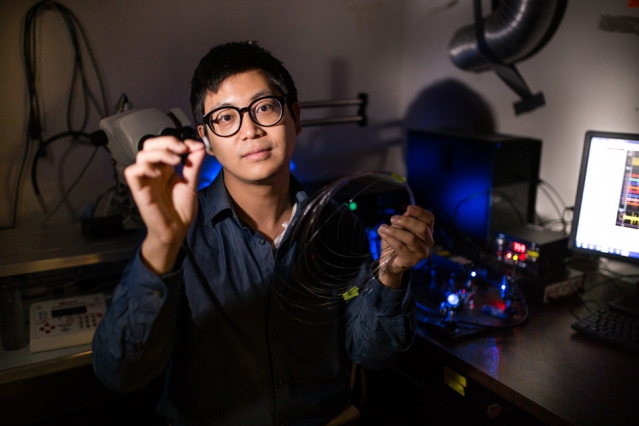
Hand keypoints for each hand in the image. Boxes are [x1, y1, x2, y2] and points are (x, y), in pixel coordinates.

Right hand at [124, 136, 205, 273]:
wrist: (176, 231)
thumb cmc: (180, 211)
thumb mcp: (191, 184)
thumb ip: (194, 165)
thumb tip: (199, 146)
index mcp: (166, 168)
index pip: (165, 145)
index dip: (178, 141)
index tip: (194, 146)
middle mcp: (154, 171)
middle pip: (150, 144)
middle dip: (167, 142)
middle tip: (182, 149)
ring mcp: (146, 180)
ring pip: (142, 155)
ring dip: (160, 153)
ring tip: (175, 161)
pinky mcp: (139, 190)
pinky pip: (132, 172)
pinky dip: (144, 168)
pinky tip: (158, 173)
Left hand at [376, 205, 433, 287]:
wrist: (389, 261)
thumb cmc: (396, 241)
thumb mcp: (399, 228)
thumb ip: (404, 220)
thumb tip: (408, 210)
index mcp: (427, 231)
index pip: (429, 219)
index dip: (420, 212)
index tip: (408, 207)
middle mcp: (428, 242)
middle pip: (422, 228)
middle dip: (406, 221)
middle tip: (392, 219)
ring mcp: (421, 252)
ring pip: (411, 238)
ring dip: (395, 231)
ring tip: (383, 227)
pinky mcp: (412, 260)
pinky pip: (400, 247)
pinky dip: (390, 239)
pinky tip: (382, 234)